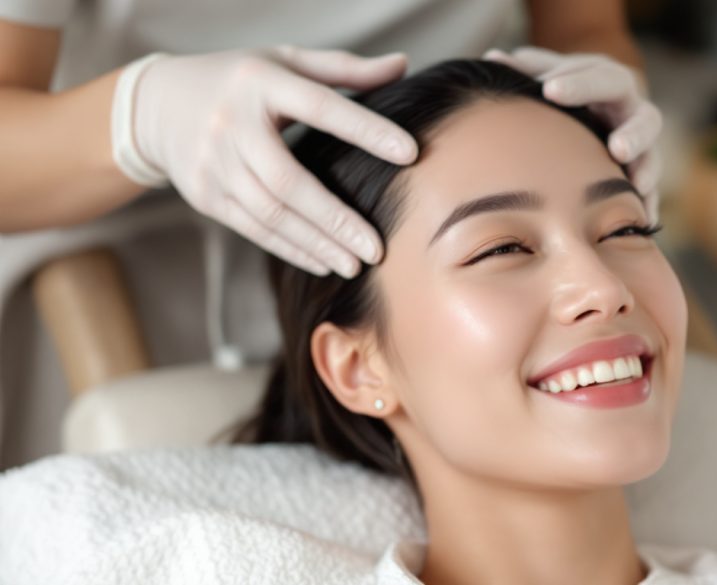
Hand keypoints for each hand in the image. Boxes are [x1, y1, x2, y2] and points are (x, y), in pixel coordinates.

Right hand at [116, 46, 418, 276]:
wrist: (157, 105)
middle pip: (288, 181)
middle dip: (335, 219)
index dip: (365, 129)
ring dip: (316, 243)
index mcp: (259, 82)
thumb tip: (403, 65)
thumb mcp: (284, 61)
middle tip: (377, 248)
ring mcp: (214, 164)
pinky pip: (254, 229)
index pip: (320, 106)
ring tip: (356, 264)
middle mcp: (232, 125)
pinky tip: (324, 262)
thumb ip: (344, 68)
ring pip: (270, 214)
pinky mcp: (206, 196)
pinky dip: (291, 249)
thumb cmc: (239, 80)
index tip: (410, 152)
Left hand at [484, 46, 662, 221]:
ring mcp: (642, 141)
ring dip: (647, 166)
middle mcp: (631, 109)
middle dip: (630, 130)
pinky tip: (645, 217)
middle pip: (641, 115)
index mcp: (609, 80)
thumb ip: (529, 70)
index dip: (577, 83)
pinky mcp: (643, 169)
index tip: (549, 90)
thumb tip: (492, 57)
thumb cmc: (568, 90)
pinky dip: (650, 202)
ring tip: (637, 184)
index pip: (599, 76)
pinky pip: (652, 188)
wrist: (599, 105)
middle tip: (616, 147)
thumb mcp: (553, 76)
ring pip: (652, 153)